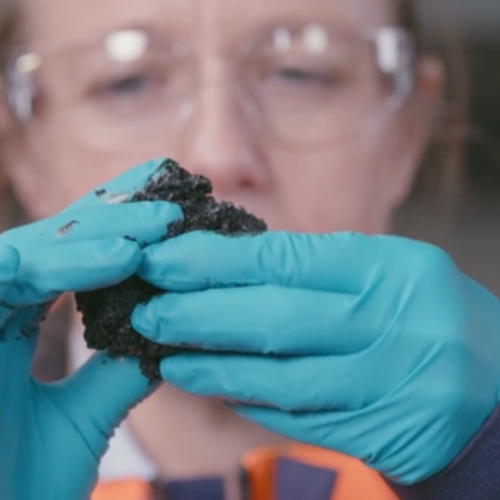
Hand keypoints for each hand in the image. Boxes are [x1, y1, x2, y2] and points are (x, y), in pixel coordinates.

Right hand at [0, 159, 181, 498]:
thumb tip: (169, 329)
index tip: (167, 213)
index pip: (65, 260)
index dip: (113, 230)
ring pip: (25, 254)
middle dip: (111, 220)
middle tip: (171, 210)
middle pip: (48, 244)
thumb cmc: (14, 493)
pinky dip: (54, 265)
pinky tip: (120, 257)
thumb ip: (117, 370)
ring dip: (93, 238)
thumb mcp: (80, 420)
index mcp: (9, 326)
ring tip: (156, 231)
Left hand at [131, 230, 499, 484]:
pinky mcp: (378, 432)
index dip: (216, 260)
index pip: (285, 260)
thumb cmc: (424, 312)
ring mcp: (386, 385)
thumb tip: (230, 269)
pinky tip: (216, 386)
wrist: (496, 387)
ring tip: (166, 355)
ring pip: (278, 378)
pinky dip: (249, 400)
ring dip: (213, 367)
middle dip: (199, 315)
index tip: (164, 259)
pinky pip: (297, 417)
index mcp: (388, 269)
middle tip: (148, 310)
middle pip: (273, 319)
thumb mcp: (384, 272)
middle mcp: (389, 325)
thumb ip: (314, 271)